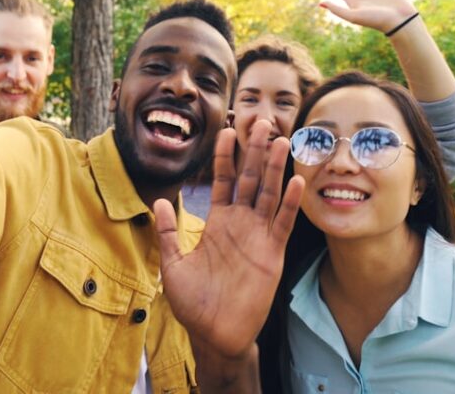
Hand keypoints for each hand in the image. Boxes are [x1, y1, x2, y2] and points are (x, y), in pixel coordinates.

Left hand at [154, 120, 302, 359]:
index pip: (222, 180)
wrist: (215, 334)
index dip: (224, 156)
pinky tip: (296, 180)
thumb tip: (159, 200)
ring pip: (268, 193)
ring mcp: (258, 236)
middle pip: (249, 178)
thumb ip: (169, 232)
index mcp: (218, 222)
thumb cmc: (194, 303)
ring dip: (274, 167)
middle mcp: (240, 223)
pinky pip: (282, 223)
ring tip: (279, 140)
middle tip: (261, 120)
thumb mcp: (173, 264)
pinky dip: (290, 202)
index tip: (227, 129)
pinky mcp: (272, 253)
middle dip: (254, 150)